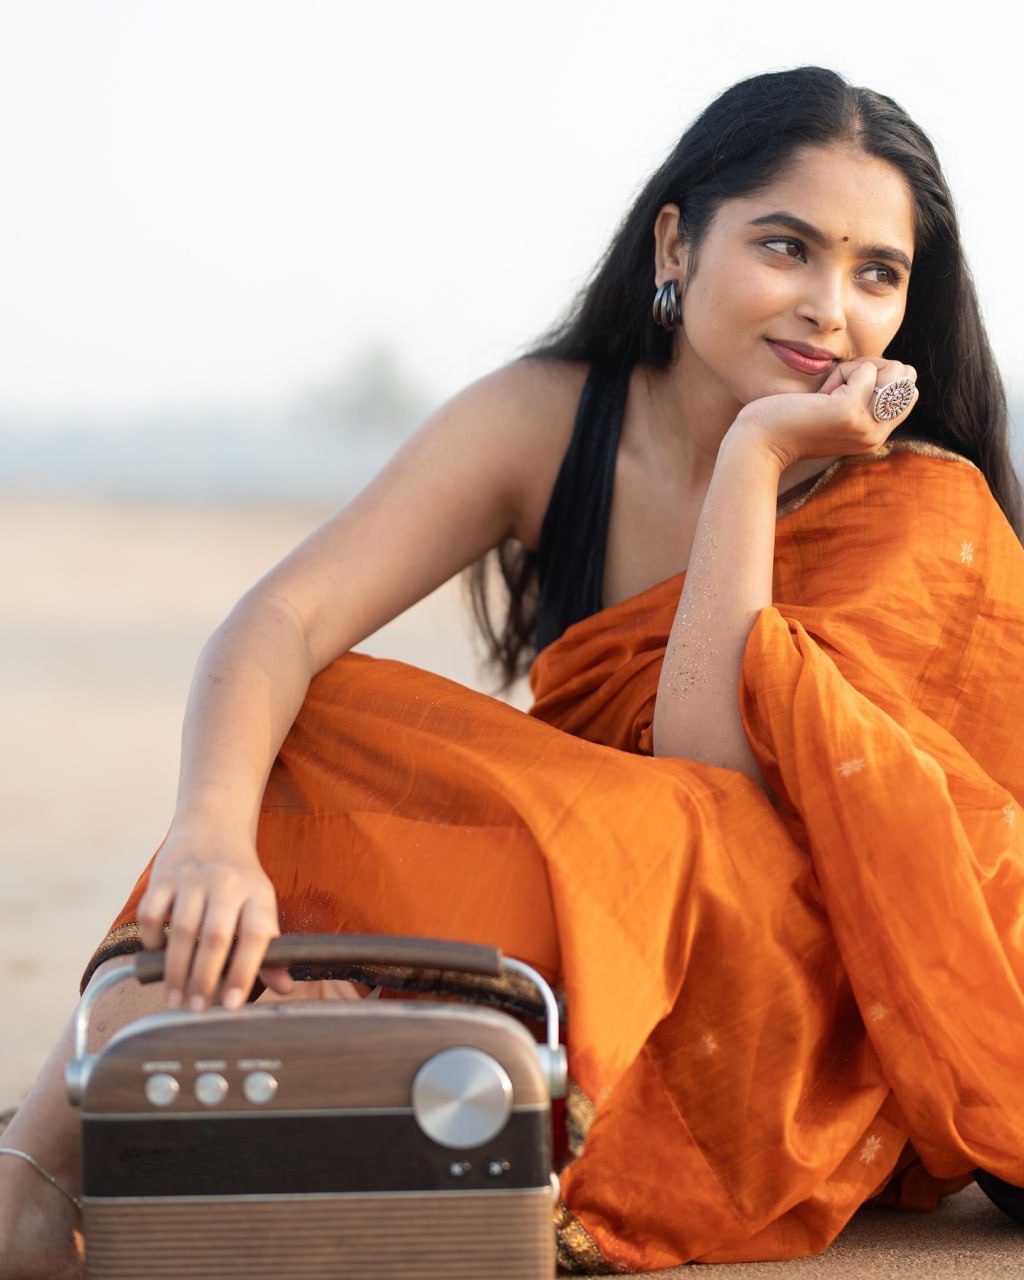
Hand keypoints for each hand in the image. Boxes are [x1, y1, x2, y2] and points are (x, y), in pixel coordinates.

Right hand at [137, 820, 294, 1010]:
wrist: (213, 825)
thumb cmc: (240, 878)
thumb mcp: (261, 904)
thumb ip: (270, 947)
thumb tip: (285, 988)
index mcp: (257, 893)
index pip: (256, 935)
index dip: (246, 971)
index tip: (232, 1004)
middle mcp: (226, 884)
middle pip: (215, 937)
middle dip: (204, 979)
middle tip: (197, 1009)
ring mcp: (192, 878)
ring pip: (182, 931)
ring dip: (176, 970)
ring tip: (175, 999)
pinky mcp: (163, 876)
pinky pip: (151, 914)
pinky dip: (151, 941)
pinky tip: (157, 958)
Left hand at [732, 357, 917, 470]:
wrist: (760, 444)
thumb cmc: (789, 423)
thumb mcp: (835, 414)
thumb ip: (860, 399)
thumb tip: (881, 366)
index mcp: (875, 437)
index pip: (908, 393)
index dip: (882, 378)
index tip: (847, 388)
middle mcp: (876, 436)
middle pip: (907, 377)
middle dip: (876, 368)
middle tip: (839, 385)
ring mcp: (865, 425)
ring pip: (893, 370)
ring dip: (859, 368)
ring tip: (830, 389)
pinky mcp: (849, 411)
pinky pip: (865, 370)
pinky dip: (842, 371)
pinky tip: (819, 393)